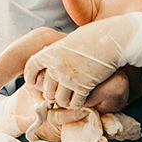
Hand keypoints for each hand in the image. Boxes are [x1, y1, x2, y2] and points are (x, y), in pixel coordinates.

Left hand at [24, 13, 141, 108]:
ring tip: (70, 100)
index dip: (30, 78)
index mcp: (50, 52)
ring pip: (60, 99)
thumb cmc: (93, 37)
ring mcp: (69, 78)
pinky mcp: (83, 87)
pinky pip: (75, 103)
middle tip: (58, 95)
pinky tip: (81, 101)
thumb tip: (52, 61)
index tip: (33, 83)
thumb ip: (59, 53)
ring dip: (65, 101)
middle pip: (47, 89)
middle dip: (51, 94)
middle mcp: (57, 66)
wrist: (111, 40)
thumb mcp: (69, 41)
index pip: (31, 68)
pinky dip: (77, 104)